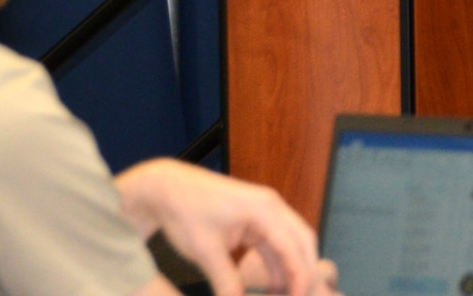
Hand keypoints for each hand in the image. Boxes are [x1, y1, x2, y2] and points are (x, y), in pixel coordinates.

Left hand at [115, 159, 334, 295]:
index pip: (293, 247)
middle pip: (303, 241)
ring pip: (291, 242)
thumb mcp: (205, 252)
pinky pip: (276, 242)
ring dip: (292, 268)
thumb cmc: (187, 213)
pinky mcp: (256, 218)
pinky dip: (278, 263)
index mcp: (265, 210)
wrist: (167, 188)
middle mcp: (272, 207)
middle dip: (305, 271)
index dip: (300, 277)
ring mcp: (265, 211)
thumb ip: (226, 282)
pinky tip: (274, 285)